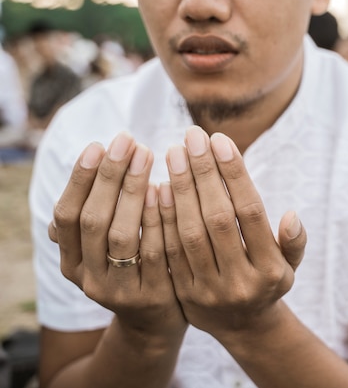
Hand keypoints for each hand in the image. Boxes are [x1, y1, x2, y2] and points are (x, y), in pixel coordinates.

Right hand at [49, 133, 186, 338]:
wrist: (156, 323)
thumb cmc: (131, 271)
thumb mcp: (102, 253)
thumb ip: (92, 221)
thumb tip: (85, 172)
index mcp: (73, 263)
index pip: (67, 216)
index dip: (80, 180)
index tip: (98, 145)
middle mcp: (90, 279)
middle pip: (94, 221)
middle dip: (110, 176)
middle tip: (127, 140)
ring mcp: (122, 290)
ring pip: (123, 235)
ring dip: (132, 190)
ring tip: (146, 155)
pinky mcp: (154, 296)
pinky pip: (157, 251)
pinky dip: (158, 218)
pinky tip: (165, 189)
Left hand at [160, 127, 305, 338]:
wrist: (242, 327)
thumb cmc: (268, 283)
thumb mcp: (290, 267)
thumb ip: (294, 242)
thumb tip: (291, 216)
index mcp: (271, 270)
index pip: (251, 212)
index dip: (234, 175)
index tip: (220, 140)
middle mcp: (241, 282)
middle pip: (218, 218)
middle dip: (203, 173)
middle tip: (191, 136)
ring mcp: (209, 291)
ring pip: (190, 233)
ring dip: (180, 190)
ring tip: (174, 153)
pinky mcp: (183, 295)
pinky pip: (169, 251)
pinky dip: (163, 218)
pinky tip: (158, 187)